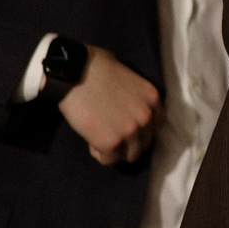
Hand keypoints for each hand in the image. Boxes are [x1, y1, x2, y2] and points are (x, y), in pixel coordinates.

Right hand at [57, 46, 161, 165]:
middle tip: (109, 133)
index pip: (154, 127)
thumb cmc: (95, 68)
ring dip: (116, 150)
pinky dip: (100, 154)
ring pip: (130, 155)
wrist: (73, 72)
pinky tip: (91, 141)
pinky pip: (109, 160)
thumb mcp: (129, 79)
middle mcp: (147, 116)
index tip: (123, 127)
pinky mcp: (111, 142)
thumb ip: (136, 98)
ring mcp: (131, 131)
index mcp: (153, 99)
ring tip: (99, 138)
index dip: (139, 130)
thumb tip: (129, 110)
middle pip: (144, 143)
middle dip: (128, 142)